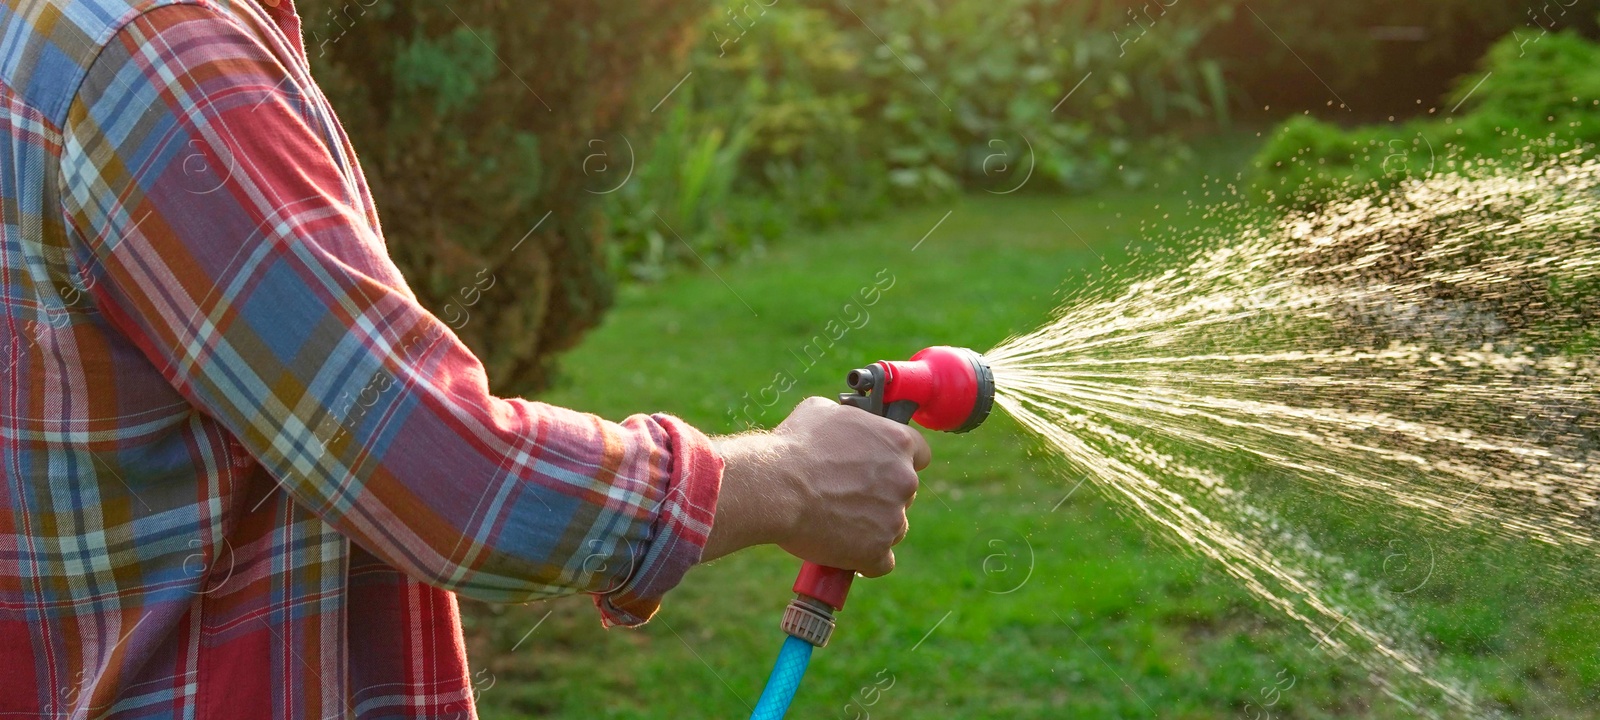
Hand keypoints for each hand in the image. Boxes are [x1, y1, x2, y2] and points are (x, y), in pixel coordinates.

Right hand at [702, 397, 931, 576]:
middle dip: (882, 495)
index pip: (920, 453)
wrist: (774, 487)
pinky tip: (847, 552)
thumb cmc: (794, 445)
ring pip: (894, 527)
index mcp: (897, 442)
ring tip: (839, 524)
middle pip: (905, 493)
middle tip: (848, 496)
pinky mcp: (876, 551)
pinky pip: (881, 562)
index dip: (899, 461)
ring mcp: (893, 518)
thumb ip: (848, 419)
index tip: (882, 468)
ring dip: (874, 528)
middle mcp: (904, 480)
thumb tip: (844, 421)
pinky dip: (865, 559)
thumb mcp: (822, 411)